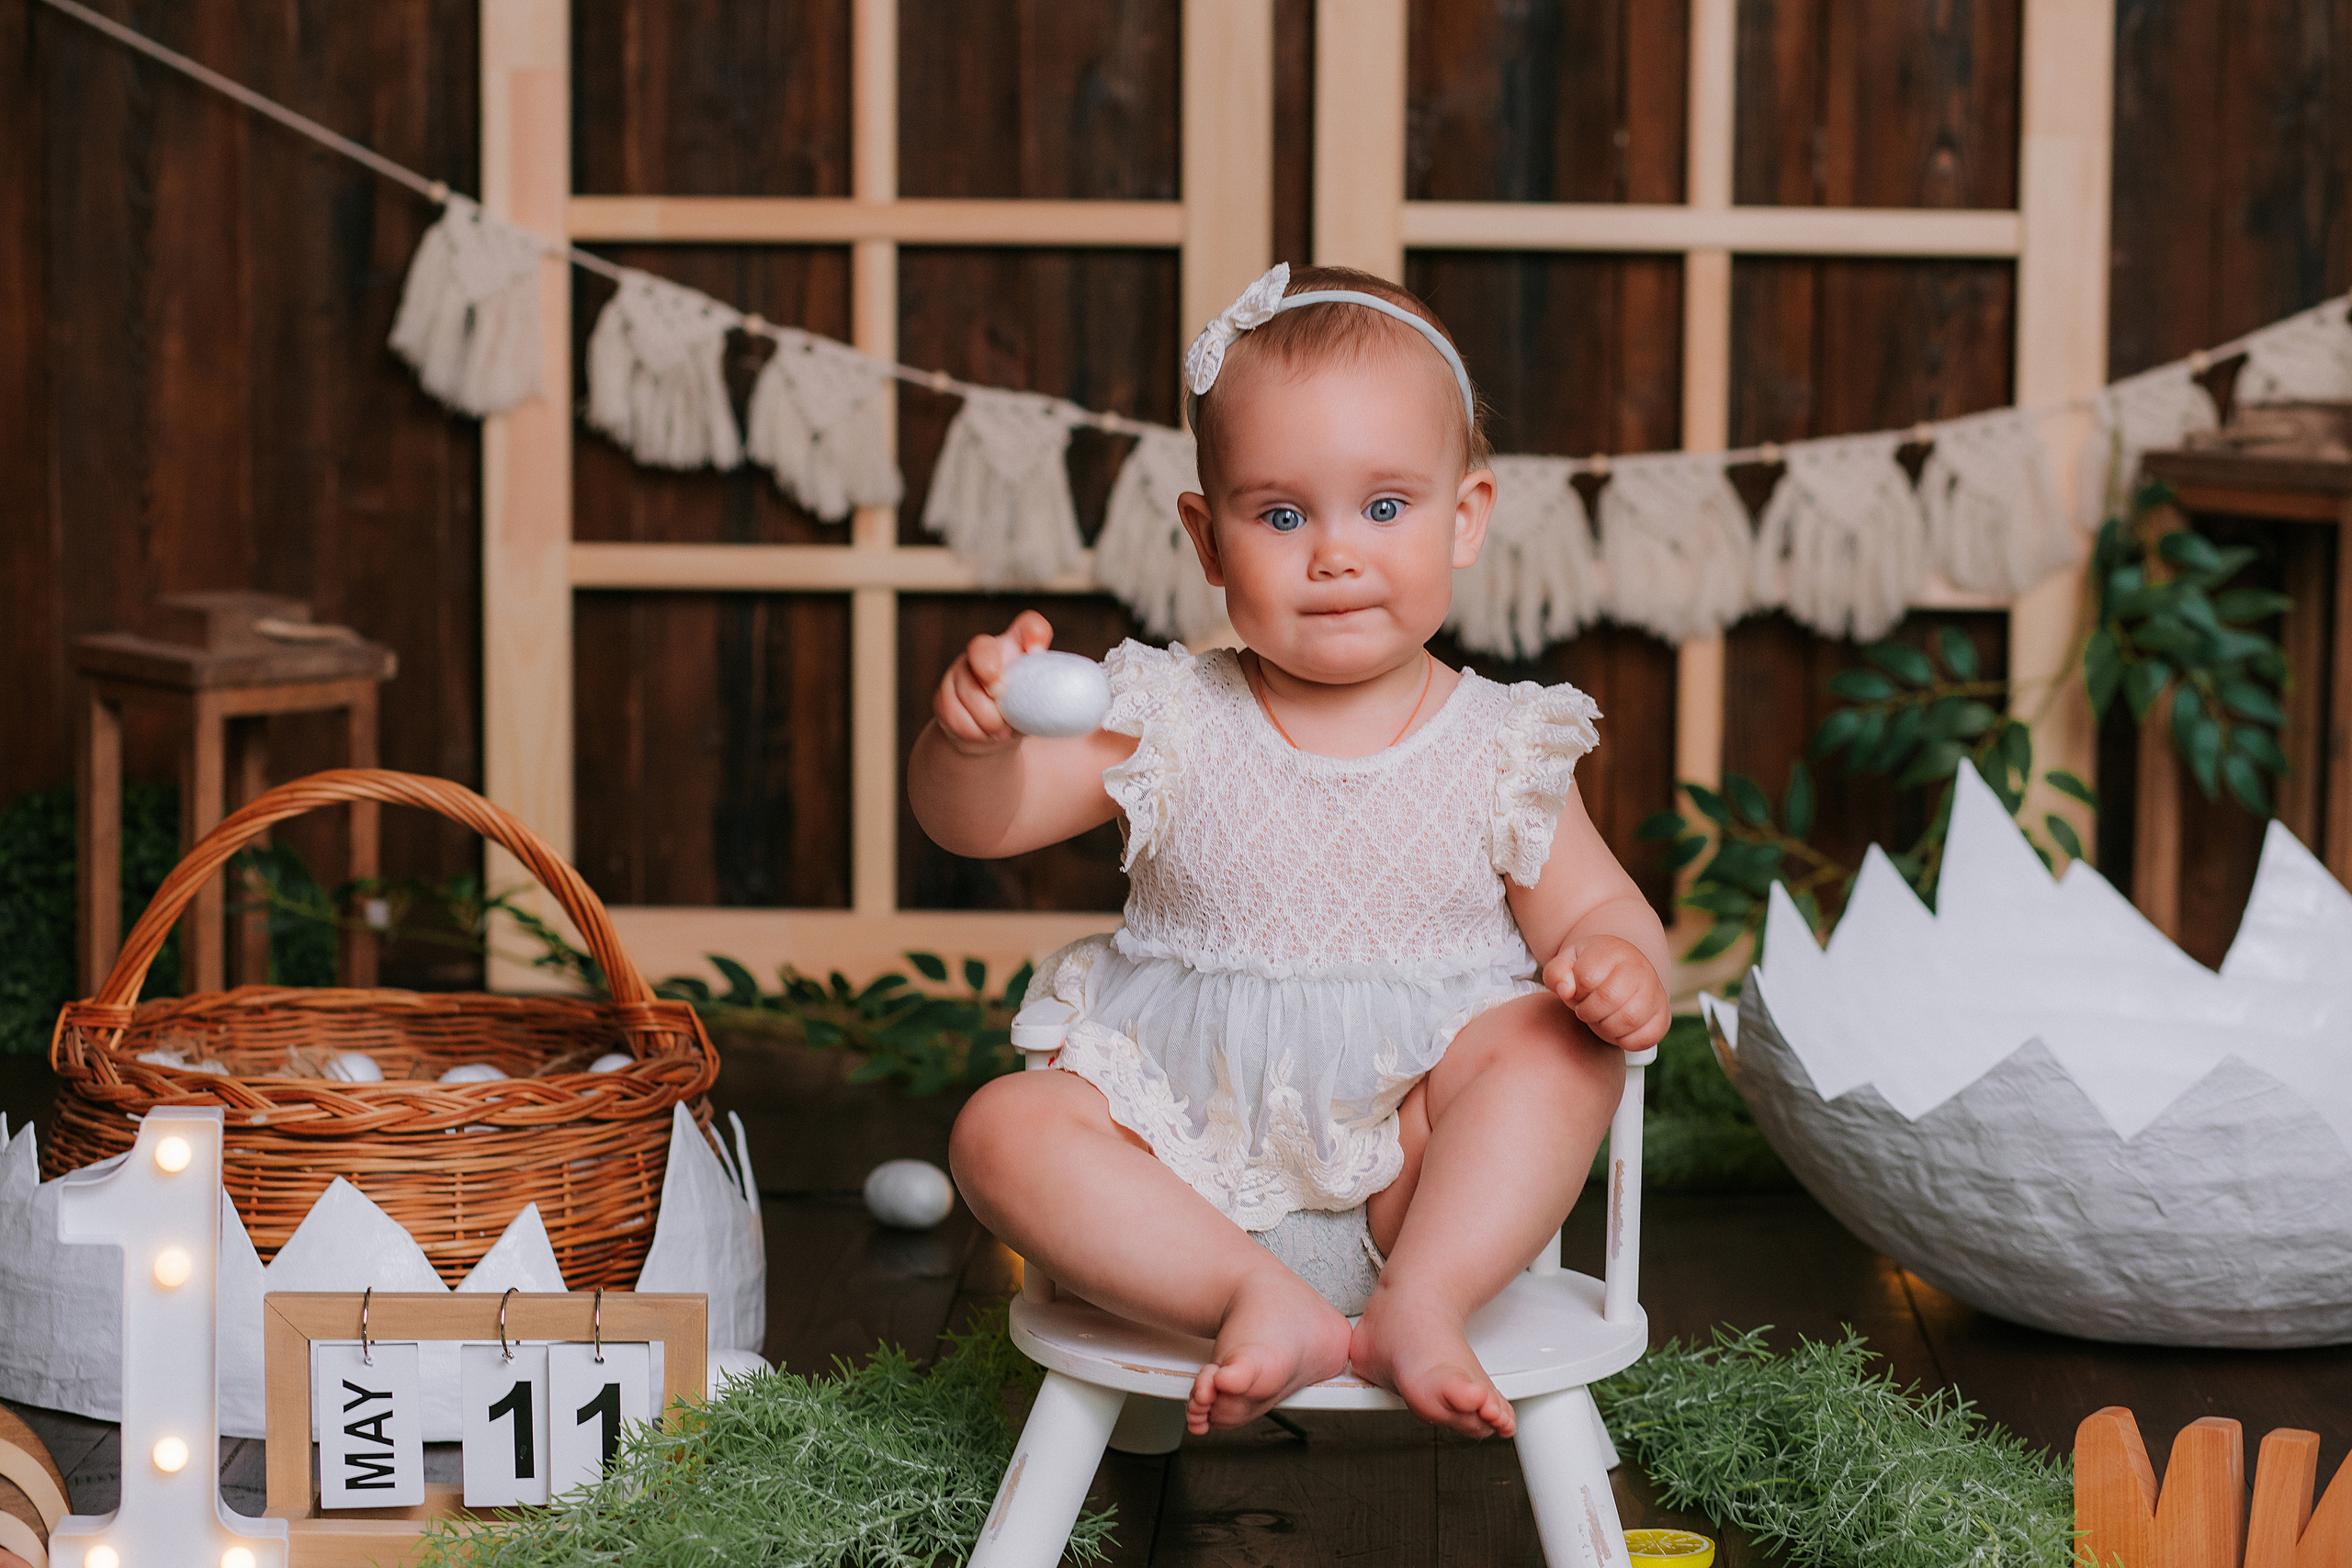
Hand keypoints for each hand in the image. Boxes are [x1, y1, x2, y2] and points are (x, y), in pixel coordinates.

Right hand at [934, 609, 1054, 750]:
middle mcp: (987, 653)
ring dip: (987, 716)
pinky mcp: (944, 697)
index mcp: (1018, 648)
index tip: (1038, 650)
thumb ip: (1060, 696)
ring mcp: (961, 673)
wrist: (991, 737)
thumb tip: (1095, 706)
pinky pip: (953, 713)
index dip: (1032, 631)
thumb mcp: (1045, 703)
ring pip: (966, 689)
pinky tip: (985, 736)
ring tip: (1002, 732)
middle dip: (988, 668)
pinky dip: (973, 730)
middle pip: (981, 647)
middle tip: (1001, 694)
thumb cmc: (1025, 713)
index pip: (1028, 626)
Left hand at [1542, 936, 1667, 1051]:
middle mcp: (1639, 967)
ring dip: (1606, 1027)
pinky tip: (1616, 1029)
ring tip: (1601, 1018)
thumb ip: (1556, 974)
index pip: (1587, 976)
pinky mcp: (1663, 1016)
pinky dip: (1626, 1041)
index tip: (1578, 989)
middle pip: (1609, 998)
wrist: (1618, 972)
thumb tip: (1566, 991)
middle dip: (1589, 1011)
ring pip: (1629, 1019)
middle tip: (1586, 1008)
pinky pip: (1646, 1038)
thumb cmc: (1588, 970)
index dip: (1576, 990)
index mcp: (1613, 950)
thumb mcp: (1566, 964)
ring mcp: (1655, 991)